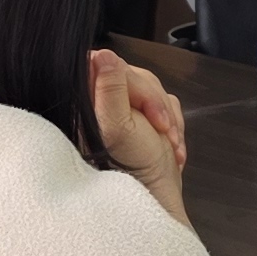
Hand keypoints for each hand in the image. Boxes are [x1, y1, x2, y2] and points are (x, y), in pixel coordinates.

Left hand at [88, 50, 192, 222]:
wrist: (156, 199)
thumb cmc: (132, 172)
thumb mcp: (118, 127)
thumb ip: (109, 88)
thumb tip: (103, 55)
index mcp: (85, 105)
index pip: (108, 66)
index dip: (134, 85)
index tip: (148, 112)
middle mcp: (99, 106)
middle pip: (136, 78)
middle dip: (156, 105)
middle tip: (162, 131)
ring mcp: (121, 112)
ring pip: (152, 90)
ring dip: (167, 118)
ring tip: (168, 145)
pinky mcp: (140, 119)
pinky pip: (163, 104)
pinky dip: (171, 125)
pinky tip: (170, 147)